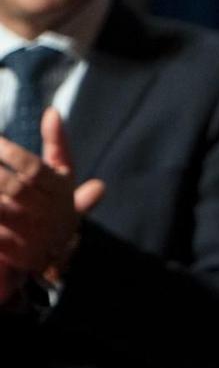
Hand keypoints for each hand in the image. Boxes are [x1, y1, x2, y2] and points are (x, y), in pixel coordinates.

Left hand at [0, 109, 104, 279]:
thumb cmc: (55, 204)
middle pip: (12, 187)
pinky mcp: (16, 252)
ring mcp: (32, 234)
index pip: (34, 169)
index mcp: (60, 190)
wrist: (57, 254)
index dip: (10, 153)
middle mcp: (48, 212)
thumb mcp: (62, 175)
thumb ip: (57, 144)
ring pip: (0, 210)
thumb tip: (51, 112)